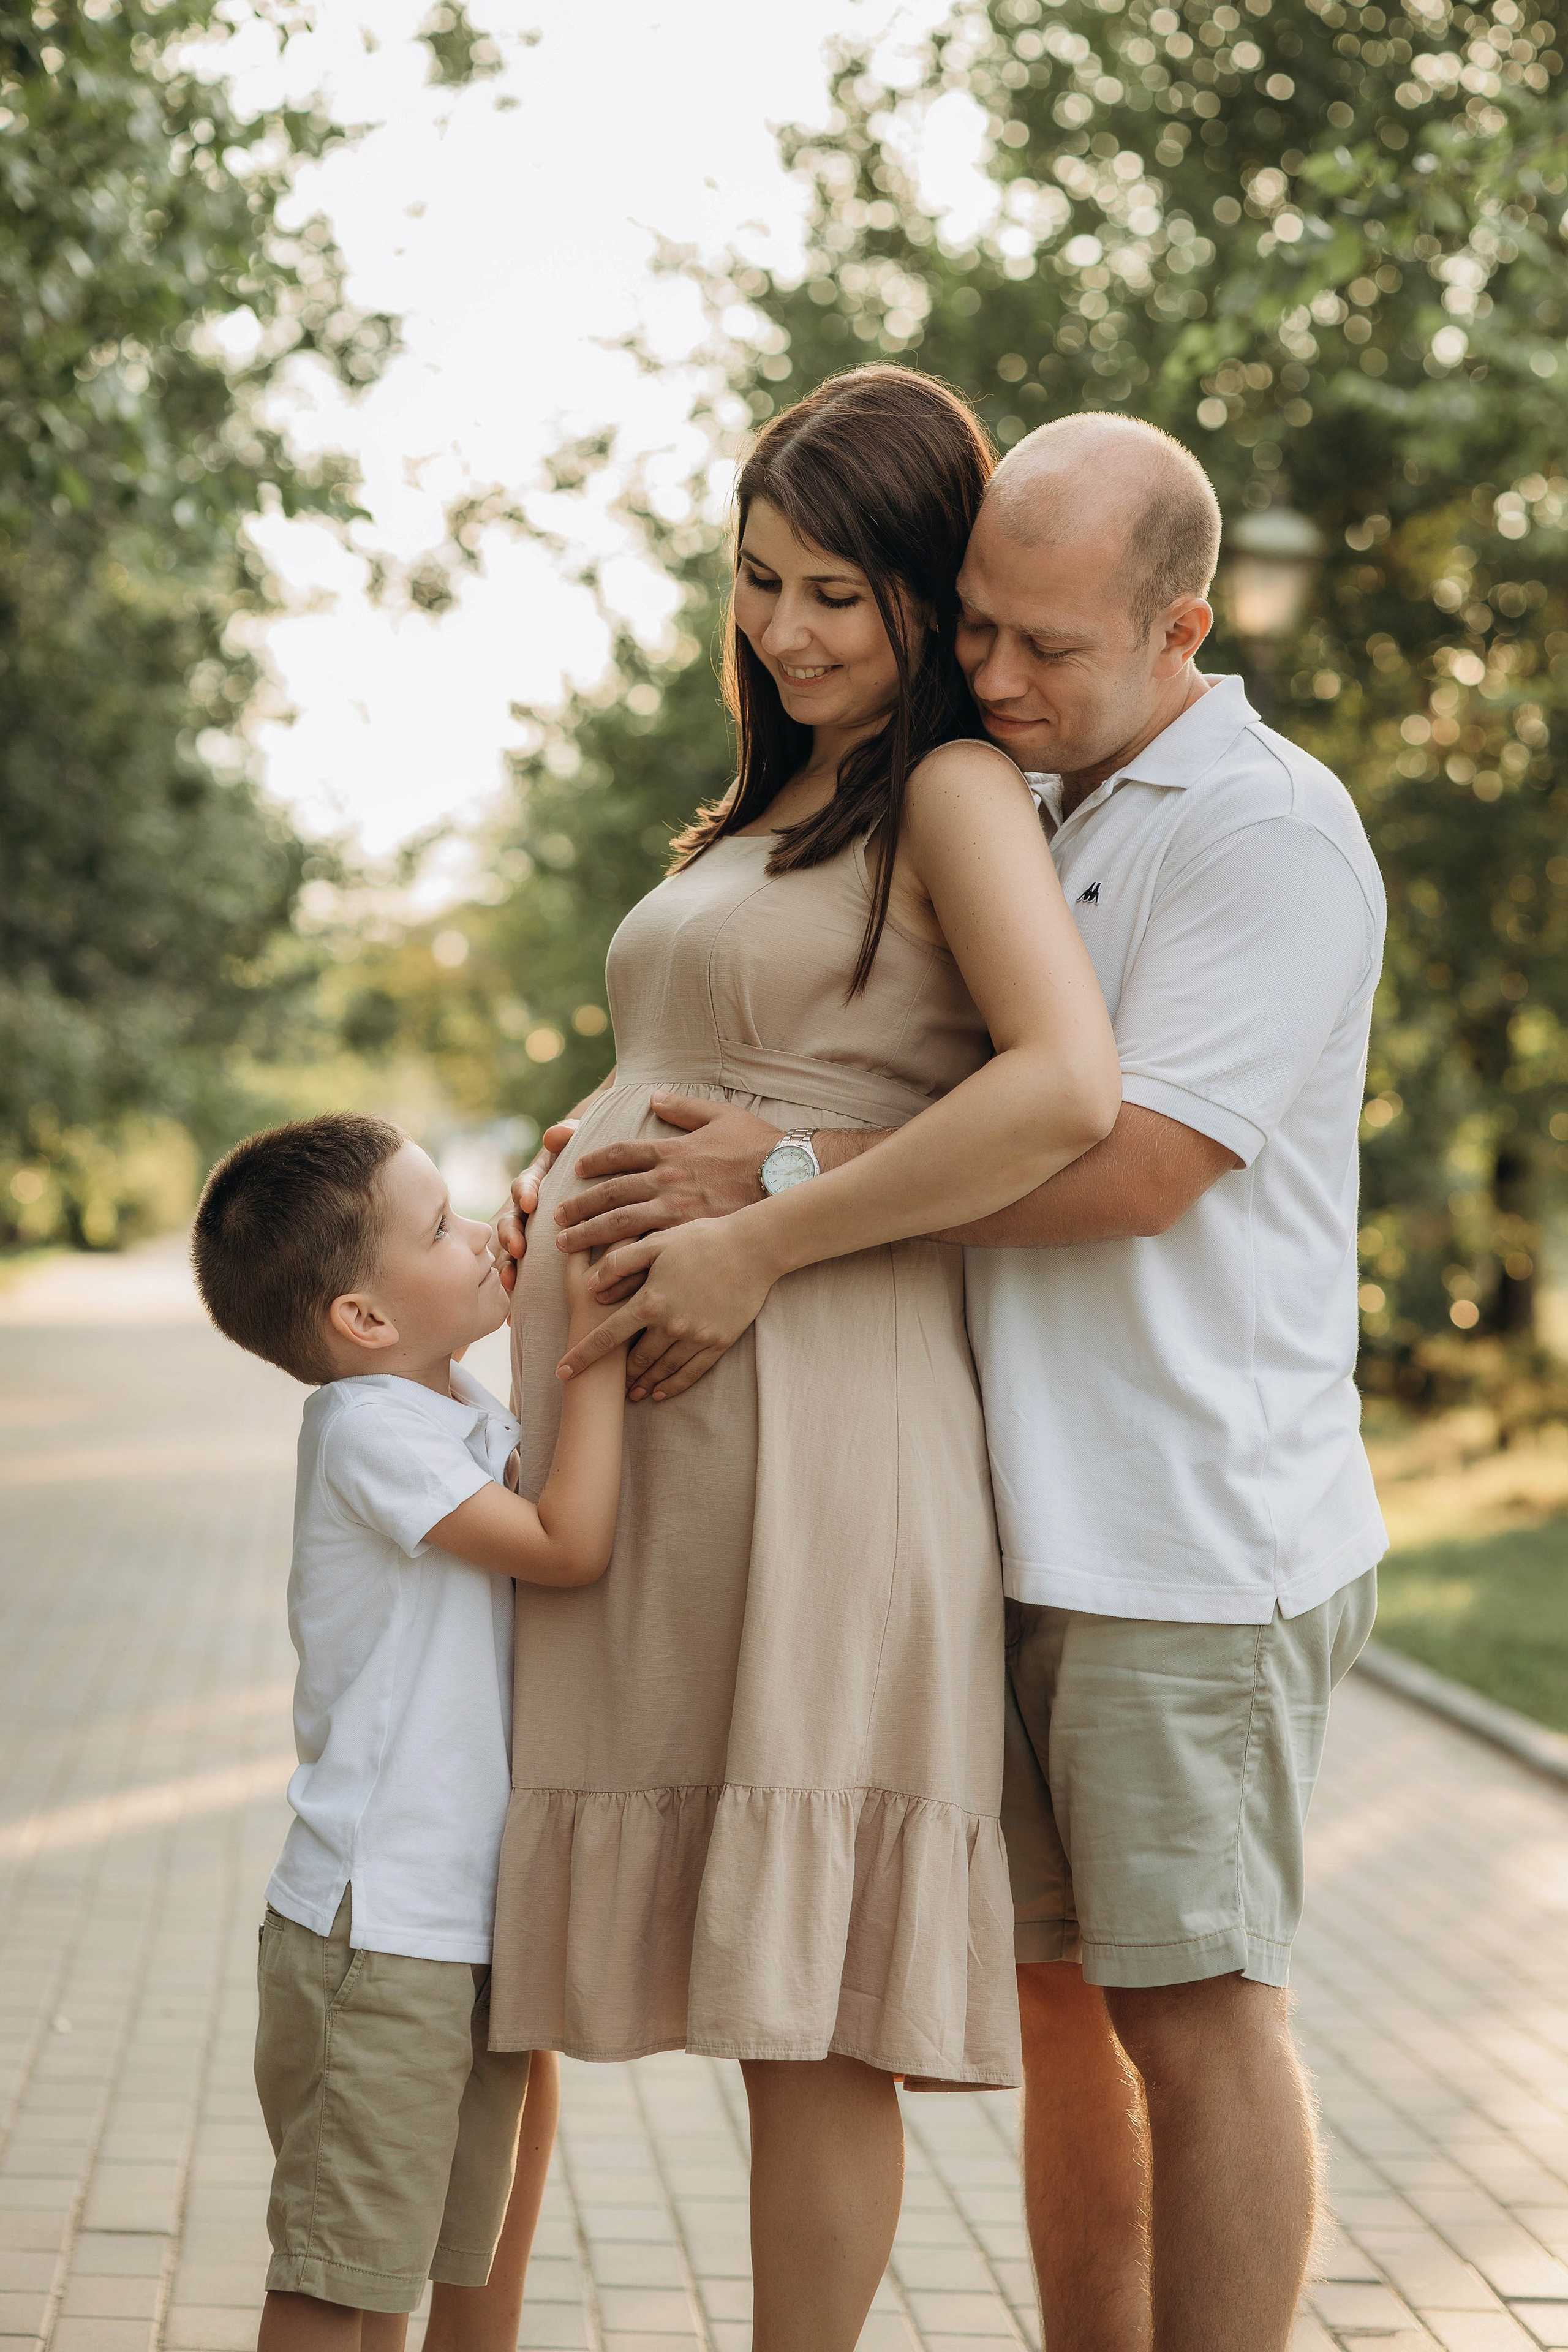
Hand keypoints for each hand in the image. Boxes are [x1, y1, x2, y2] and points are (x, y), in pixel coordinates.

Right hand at [493, 1121, 579, 1292]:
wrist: (592, 1191)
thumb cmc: (588, 1165)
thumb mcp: (580, 1148)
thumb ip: (568, 1138)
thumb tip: (555, 1133)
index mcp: (537, 1182)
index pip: (525, 1185)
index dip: (525, 1191)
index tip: (531, 1201)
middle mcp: (524, 1210)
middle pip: (510, 1220)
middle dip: (511, 1234)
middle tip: (519, 1248)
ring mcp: (523, 1235)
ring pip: (509, 1251)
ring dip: (507, 1266)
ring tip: (510, 1284)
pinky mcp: (527, 1260)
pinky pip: (518, 1275)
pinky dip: (514, 1291)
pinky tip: (510, 1314)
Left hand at [553, 1096, 779, 1292]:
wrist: (787, 1178)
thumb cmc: (759, 1145)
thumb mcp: (721, 1115)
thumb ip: (684, 1107)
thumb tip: (655, 1097)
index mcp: (670, 1151)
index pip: (620, 1154)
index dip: (595, 1161)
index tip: (576, 1169)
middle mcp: (666, 1181)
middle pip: (610, 1194)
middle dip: (579, 1206)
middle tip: (556, 1218)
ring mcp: (675, 1211)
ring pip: (619, 1225)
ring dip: (588, 1235)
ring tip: (564, 1246)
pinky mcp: (688, 1237)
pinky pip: (647, 1252)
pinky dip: (622, 1264)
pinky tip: (606, 1275)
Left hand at [556, 1214, 778, 1401]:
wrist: (753, 1248)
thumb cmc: (702, 1239)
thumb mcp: (656, 1243)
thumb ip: (619, 1263)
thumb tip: (590, 1286)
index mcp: (650, 1300)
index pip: (606, 1337)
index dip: (582, 1356)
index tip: (563, 1372)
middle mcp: (670, 1325)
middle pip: (635, 1360)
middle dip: (618, 1375)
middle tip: (606, 1385)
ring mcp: (696, 1336)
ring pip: (662, 1370)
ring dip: (643, 1384)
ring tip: (632, 1393)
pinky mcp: (719, 1342)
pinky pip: (691, 1373)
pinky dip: (673, 1386)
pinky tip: (661, 1392)